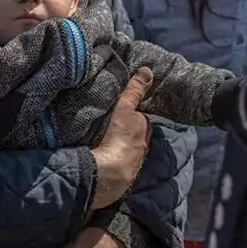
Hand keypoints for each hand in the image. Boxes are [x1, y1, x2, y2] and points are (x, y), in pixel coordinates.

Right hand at [90, 67, 151, 209]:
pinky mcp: (117, 177)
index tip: (124, 110)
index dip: (134, 114)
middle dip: (126, 131)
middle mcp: (141, 150)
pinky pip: (114, 163)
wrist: (109, 173)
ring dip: (117, 145)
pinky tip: (99, 156)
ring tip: (103, 138)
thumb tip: (147, 70)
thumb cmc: (121, 139)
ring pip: (125, 151)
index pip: (141, 120)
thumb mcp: (127, 110)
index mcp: (144, 134)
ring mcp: (130, 165)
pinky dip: (109, 158)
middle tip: (111, 123)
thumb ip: (135, 92)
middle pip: (134, 136)